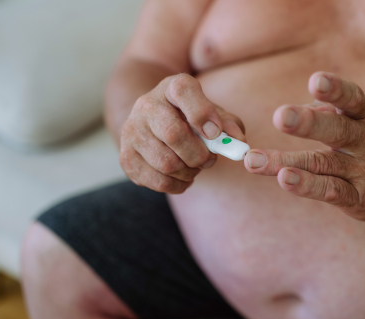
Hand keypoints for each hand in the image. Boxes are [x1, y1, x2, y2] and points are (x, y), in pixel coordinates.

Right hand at [120, 74, 245, 193]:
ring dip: (189, 172)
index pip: (183, 91)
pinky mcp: (126, 157)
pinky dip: (177, 185)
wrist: (152, 124)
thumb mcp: (212, 114)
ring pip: (166, 163)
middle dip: (199, 155)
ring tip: (194, 167)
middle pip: (173, 134)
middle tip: (209, 160)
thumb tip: (238, 141)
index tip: (215, 133)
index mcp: (171, 87)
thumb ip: (229, 125)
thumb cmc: (190, 119)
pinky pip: (158, 181)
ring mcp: (132, 131)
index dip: (202, 113)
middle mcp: (146, 105)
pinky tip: (182, 177)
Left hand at [245, 72, 364, 221]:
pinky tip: (283, 180)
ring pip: (322, 165)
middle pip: (337, 131)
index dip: (335, 89)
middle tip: (280, 116)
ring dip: (286, 162)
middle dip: (308, 123)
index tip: (316, 81)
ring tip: (254, 160)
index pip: (352, 99)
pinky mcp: (359, 199)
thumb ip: (329, 110)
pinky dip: (307, 186)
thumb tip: (297, 111)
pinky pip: (331, 192)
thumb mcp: (363, 116)